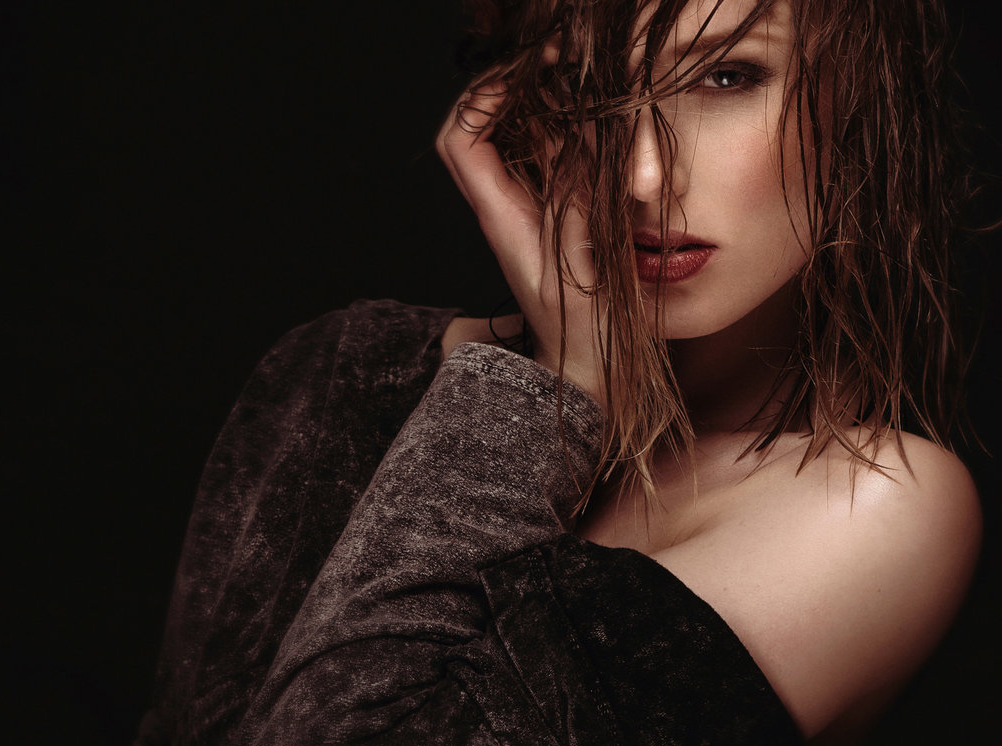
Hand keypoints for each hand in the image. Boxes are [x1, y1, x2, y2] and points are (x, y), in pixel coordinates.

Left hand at [436, 82, 608, 406]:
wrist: (585, 371)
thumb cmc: (583, 334)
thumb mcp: (581, 266)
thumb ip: (576, 204)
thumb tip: (577, 140)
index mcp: (500, 217)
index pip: (459, 140)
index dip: (481, 99)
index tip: (526, 77)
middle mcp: (502, 208)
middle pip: (476, 129)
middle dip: (508, 89)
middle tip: (555, 68)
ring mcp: (523, 210)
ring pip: (510, 140)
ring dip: (537, 107)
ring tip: (576, 85)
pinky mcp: (547, 215)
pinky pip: (542, 161)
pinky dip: (560, 134)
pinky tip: (592, 127)